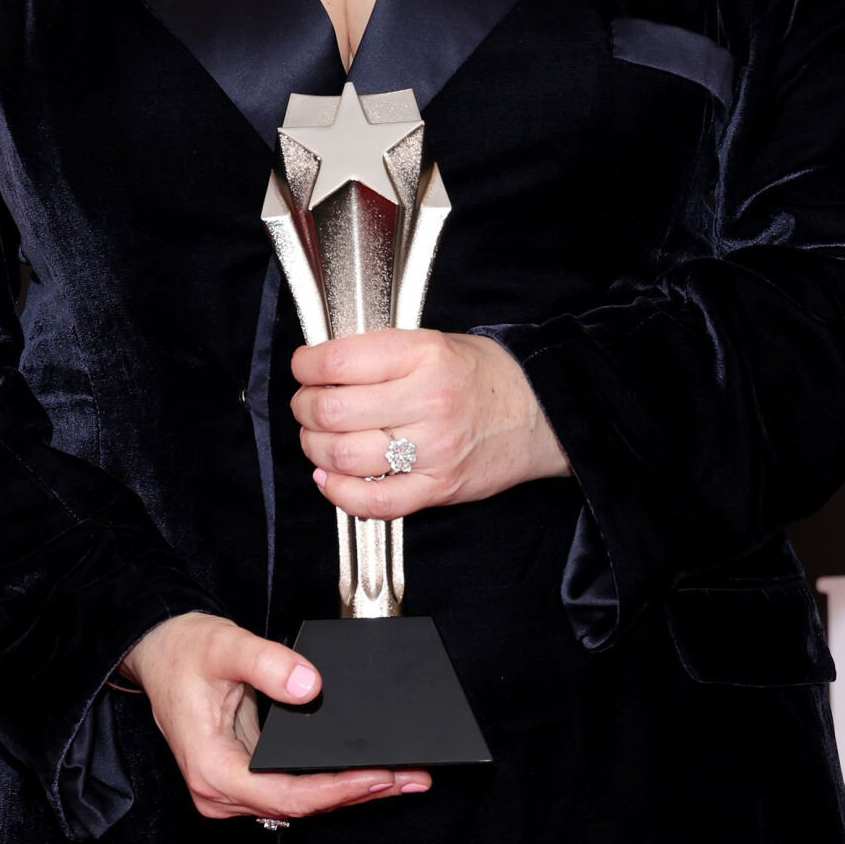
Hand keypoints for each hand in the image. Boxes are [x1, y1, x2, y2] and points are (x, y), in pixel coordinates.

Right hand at [120, 612, 431, 819]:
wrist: (157, 650)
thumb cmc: (183, 651)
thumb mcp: (226, 646)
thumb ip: (268, 663)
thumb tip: (310, 686)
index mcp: (212, 768)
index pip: (286, 793)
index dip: (337, 789)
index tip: (379, 775)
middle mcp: (220, 791)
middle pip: (300, 804)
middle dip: (358, 792)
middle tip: (411, 779)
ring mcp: (231, 788)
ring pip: (300, 800)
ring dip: (350, 790)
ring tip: (401, 777)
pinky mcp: (242, 775)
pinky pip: (292, 786)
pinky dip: (330, 780)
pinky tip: (364, 770)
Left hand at [290, 327, 569, 520]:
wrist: (541, 412)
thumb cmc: (483, 375)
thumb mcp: (434, 341)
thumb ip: (381, 354)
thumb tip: (322, 368)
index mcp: (423, 355)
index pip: (339, 362)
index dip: (306, 366)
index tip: (303, 368)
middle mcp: (427, 401)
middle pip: (333, 412)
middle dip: (304, 408)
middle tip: (306, 404)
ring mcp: (433, 450)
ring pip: (344, 457)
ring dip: (315, 448)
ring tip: (318, 438)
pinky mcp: (438, 488)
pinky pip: (374, 502)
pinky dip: (339, 493)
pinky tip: (329, 478)